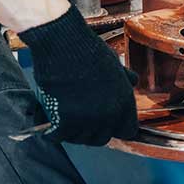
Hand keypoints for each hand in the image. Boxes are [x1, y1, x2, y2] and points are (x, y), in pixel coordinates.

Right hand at [19, 7, 137, 145]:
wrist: (64, 44)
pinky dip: (53, 132)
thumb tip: (133, 81)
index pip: (127, 131)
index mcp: (124, 101)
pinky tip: (50, 126)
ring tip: (64, 118)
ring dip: (72, 132)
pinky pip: (59, 136)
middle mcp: (110, 113)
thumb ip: (125, 78)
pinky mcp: (66, 120)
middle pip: (102, 139)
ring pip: (80, 139)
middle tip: (79, 121)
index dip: (116, 129)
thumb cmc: (88, 50)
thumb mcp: (115, 64)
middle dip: (92, 132)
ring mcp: (88, 119)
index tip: (104, 126)